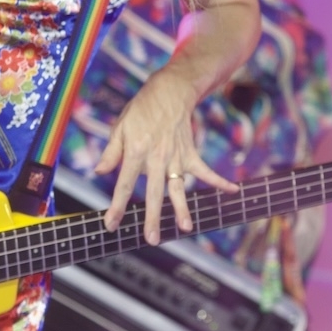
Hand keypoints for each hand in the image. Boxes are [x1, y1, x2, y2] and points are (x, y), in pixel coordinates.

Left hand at [94, 68, 237, 243]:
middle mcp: (156, 158)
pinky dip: (219, 181)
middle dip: (152, 217)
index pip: (124, 184)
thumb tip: (99, 172)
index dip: (117, 206)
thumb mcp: (120, 127)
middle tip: (151, 239)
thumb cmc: (141, 111)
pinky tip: (232, 191)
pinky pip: (205, 170)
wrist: (169, 91)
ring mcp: (175, 157)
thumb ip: (111, 152)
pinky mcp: (190, 154)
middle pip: (153, 193)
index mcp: (135, 152)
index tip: (111, 225)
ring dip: (183, 208)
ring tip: (186, 228)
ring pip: (178, 187)